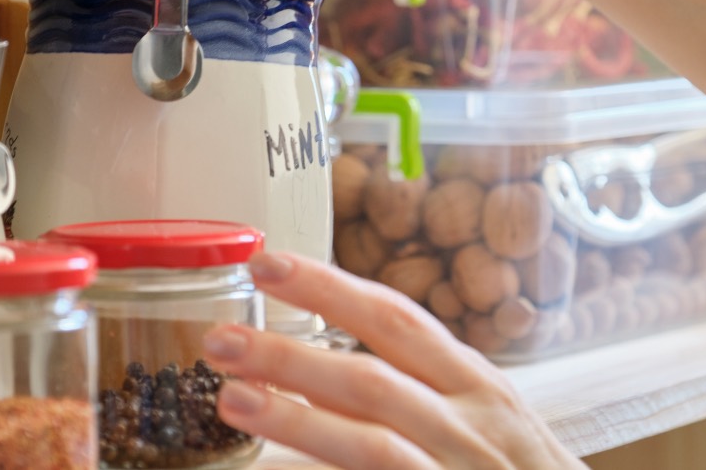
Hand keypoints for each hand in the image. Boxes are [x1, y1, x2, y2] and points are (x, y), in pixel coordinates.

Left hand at [200, 251, 584, 469]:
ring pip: (373, 442)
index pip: (396, 319)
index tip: (269, 263)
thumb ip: (416, 393)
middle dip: (293, 354)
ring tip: (233, 401)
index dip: (330, 287)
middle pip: (374, 376)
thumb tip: (315, 378)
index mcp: (477, 385)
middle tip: (219, 337)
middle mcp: (472, 423)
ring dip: (298, 420)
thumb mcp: (486, 422)